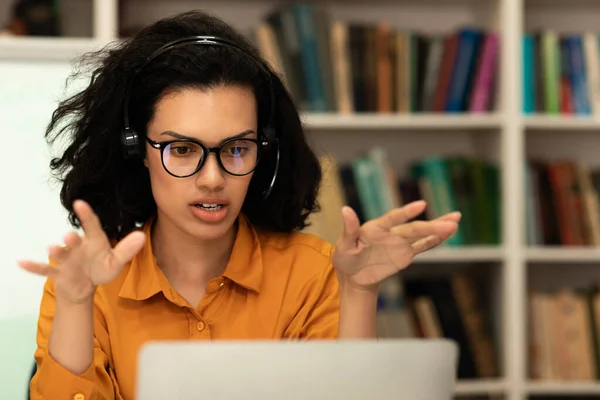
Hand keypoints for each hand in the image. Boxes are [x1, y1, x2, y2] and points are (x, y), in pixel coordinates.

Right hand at [18, 200, 145, 303]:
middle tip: (70, 236)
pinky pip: (44, 270)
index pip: (92, 226)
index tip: (80, 203)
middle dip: (72, 239)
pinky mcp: (58, 273)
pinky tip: (21, 262)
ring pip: (60, 254)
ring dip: (56, 252)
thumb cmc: (100, 269)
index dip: (86, 215)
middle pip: (74, 241)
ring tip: (52, 249)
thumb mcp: (116, 262)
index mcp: (94, 241)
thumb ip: (127, 250)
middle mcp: (78, 248)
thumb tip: (142, 236)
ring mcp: (67, 260)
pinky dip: (33, 267)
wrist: (85, 286)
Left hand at [331, 200, 460, 291]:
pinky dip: (434, 241)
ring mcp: (400, 243)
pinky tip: (448, 234)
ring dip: (438, 229)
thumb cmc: (345, 258)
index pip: (394, 218)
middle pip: (414, 228)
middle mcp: (391, 232)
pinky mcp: (405, 254)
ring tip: (456, 221)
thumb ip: (349, 229)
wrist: (354, 276)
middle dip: (433, 225)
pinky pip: (422, 246)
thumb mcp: (343, 246)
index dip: (407, 212)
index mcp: (376, 227)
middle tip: (452, 220)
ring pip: (422, 235)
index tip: (421, 205)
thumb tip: (345, 210)